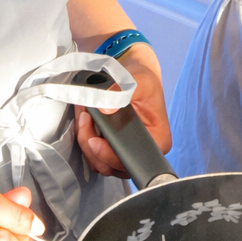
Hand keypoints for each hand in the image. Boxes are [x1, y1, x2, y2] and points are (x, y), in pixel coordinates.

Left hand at [75, 44, 171, 175]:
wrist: (134, 75)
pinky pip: (92, 153)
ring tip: (84, 114)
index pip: (132, 160)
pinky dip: (84, 136)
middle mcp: (143, 151)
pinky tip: (84, 118)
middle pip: (111, 165)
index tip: (94, 140)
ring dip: (85, 139)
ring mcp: (126, 152)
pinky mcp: (111, 148)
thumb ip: (123, 92)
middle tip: (85, 117)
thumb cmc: (143, 79)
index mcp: (158, 140)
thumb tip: (106, 109)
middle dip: (91, 144)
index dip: (110, 155)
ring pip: (98, 162)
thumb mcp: (139, 81)